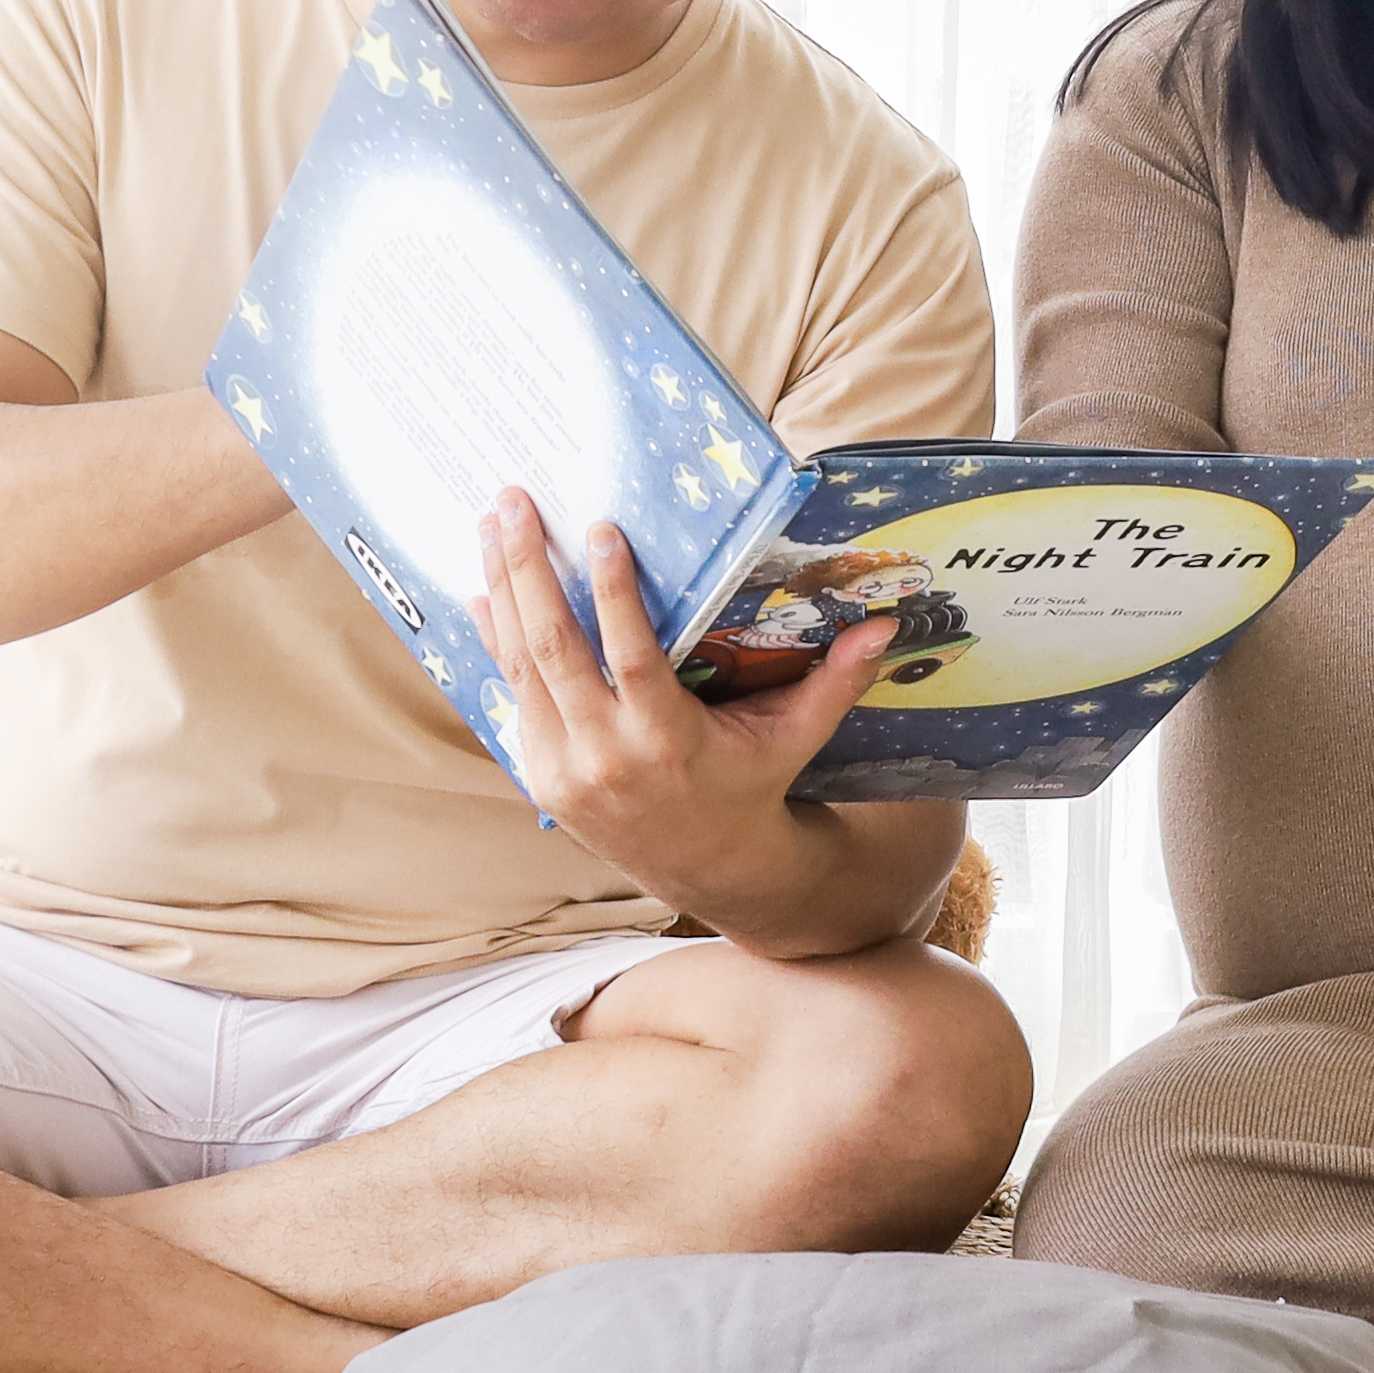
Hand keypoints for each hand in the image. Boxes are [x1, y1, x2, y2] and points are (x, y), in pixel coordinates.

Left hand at [473, 494, 891, 900]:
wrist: (708, 871)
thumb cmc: (751, 788)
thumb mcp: (794, 738)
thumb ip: (835, 681)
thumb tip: (886, 626)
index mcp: (668, 742)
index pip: (632, 657)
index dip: (612, 593)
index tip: (598, 531)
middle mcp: (608, 757)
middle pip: (556, 651)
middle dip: (530, 570)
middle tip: (514, 501)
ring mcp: (565, 770)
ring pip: (522, 668)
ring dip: (503, 591)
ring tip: (490, 526)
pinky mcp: (540, 777)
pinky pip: (513, 697)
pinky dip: (496, 641)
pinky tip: (486, 590)